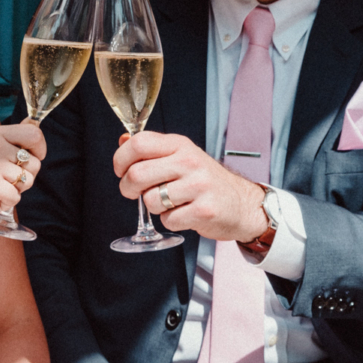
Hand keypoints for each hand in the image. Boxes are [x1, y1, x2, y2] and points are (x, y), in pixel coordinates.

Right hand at [0, 122, 44, 229]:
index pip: (34, 133)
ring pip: (27, 181)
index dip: (39, 150)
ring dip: (14, 191)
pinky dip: (6, 203)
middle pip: (35, 161)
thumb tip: (34, 128)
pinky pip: (16, 197)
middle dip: (26, 176)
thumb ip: (8, 142)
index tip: (28, 161)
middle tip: (5, 181)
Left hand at [114, 132, 267, 242]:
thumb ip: (152, 149)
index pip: (138, 143)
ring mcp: (198, 186)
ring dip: (154, 207)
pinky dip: (170, 221)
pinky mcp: (204, 211)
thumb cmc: (206, 181)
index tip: (121, 171)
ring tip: (170, 203)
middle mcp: (189, 161)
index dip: (120, 159)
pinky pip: (167, 220)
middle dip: (128, 188)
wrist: (243, 204)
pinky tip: (184, 214)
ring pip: (150, 200)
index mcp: (180, 145)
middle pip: (137, 174)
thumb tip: (123, 141)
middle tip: (134, 193)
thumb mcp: (182, 156)